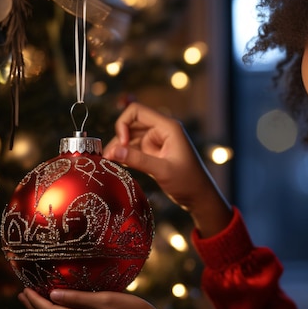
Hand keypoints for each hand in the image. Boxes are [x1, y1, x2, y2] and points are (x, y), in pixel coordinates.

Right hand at [103, 102, 231, 236]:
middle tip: (107, 157)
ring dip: (119, 148)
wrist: (200, 197)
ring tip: (108, 163)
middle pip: (131, 124)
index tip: (122, 144)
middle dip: (118, 139)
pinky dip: (125, 155)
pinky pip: (134, 149)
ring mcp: (157, 142)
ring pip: (130, 138)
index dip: (124, 124)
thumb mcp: (162, 170)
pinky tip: (116, 164)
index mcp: (168, 127)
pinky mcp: (154, 153)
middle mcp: (162, 130)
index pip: (137, 111)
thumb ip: (138, 160)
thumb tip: (112, 151)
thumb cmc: (188, 182)